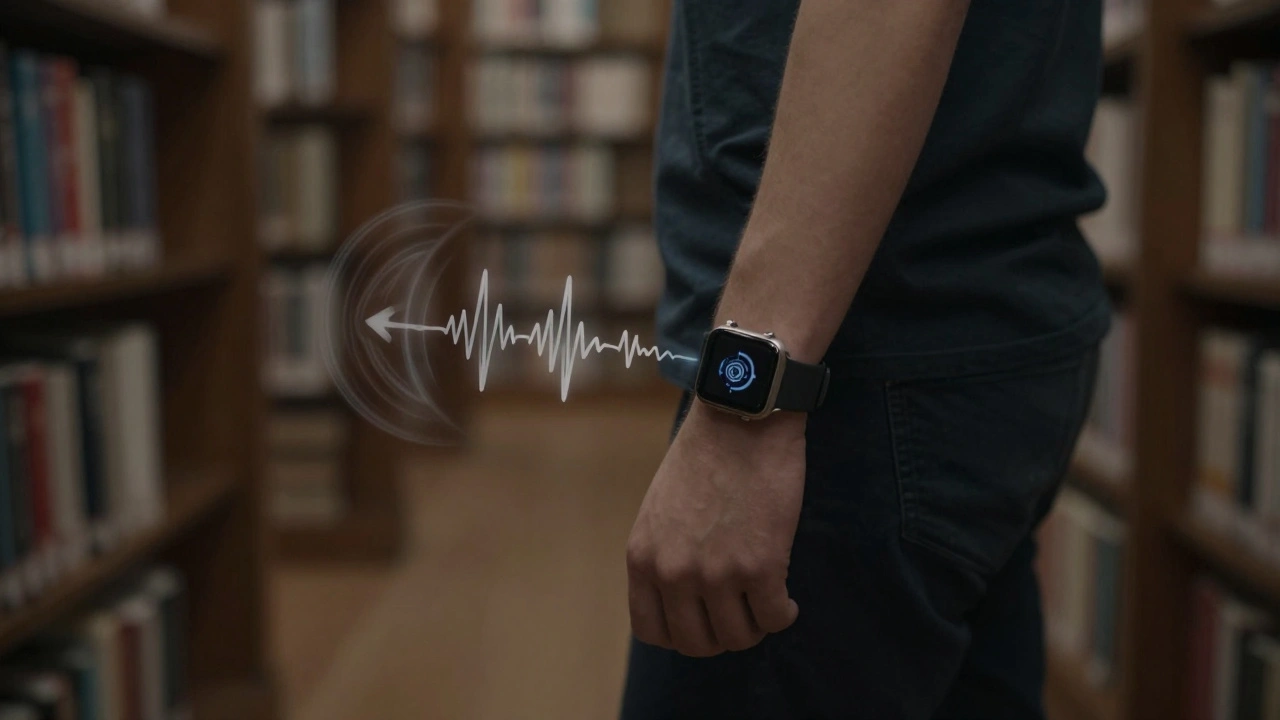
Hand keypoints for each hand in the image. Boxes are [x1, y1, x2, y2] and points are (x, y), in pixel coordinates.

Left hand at [625, 400, 804, 656]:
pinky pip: (774, 618)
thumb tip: (682, 597)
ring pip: (739, 636)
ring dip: (755, 626)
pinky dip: (784, 615)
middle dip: (722, 635)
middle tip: (741, 614)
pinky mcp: (761, 566)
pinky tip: (787, 600)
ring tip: (766, 603)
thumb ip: (664, 554)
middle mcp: (674, 573)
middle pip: (697, 642)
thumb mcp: (660, 510)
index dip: (680, 634)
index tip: (702, 620)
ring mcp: (716, 574)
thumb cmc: (704, 455)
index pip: (652, 631)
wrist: (741, 419)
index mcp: (643, 558)